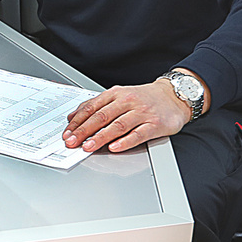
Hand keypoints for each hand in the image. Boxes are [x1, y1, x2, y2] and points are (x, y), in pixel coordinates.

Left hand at [63, 80, 191, 153]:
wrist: (173, 96)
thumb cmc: (144, 98)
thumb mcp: (119, 96)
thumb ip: (96, 105)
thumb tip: (72, 117)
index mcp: (116, 94)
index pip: (92, 107)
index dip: (77, 121)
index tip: (67, 133)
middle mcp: (128, 101)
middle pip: (102, 116)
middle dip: (84, 131)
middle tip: (73, 142)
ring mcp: (142, 113)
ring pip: (118, 125)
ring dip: (101, 137)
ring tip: (89, 146)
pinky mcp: (155, 125)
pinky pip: (138, 134)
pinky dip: (125, 142)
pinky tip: (114, 147)